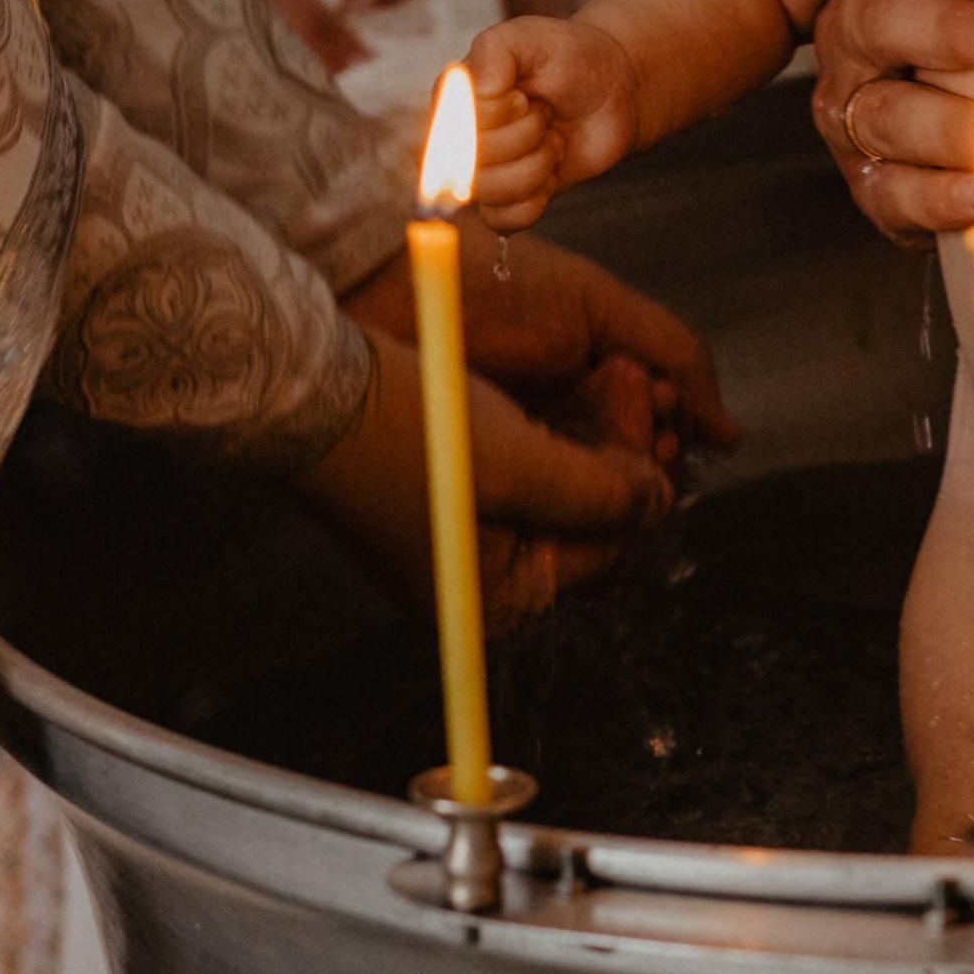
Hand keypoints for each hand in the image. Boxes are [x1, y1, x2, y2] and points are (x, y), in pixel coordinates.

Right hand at [296, 328, 668, 622]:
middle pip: (596, 529)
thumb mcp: (521, 464)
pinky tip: (579, 388)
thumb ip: (601, 494)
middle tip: (646, 391)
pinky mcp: (459, 498)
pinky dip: (565, 433)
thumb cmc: (407, 430)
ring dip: (603, 438)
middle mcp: (488, 582)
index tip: (661, 429)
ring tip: (619, 375)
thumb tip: (658, 503)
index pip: (613, 556)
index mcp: (500, 598)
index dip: (647, 491)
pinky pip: (538, 473)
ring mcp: (473, 541)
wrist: (312, 387)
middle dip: (628, 462)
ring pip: (573, 493)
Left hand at [344, 224, 737, 487]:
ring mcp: (510, 472)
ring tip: (604, 431)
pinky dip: (562, 502)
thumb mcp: (599, 311)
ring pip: (586, 515)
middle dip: (643, 462)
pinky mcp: (473, 497)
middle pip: (623, 493)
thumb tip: (728, 435)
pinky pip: (536, 528)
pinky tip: (563, 463)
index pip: (648, 455)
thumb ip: (676, 356)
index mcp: (583, 397)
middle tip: (641, 424)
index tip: (662, 411)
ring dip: (610, 480)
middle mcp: (550, 442)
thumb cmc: (492, 283)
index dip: (664, 443)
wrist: (395, 282)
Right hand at [465, 15, 638, 228]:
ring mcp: (485, 171)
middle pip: (470, 163)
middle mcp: (460, 137)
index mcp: (453, 98)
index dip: (497, 115)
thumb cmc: (568, 58)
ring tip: (552, 140)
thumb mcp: (529, 37)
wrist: (614, 89)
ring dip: (535, 166)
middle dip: (524, 137)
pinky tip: (551, 173)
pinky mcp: (511, 198)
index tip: (523, 94)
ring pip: (489, 193)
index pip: (452, 126)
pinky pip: (503, 220)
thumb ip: (493, 52)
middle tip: (544, 114)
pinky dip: (534, 200)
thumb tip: (472, 90)